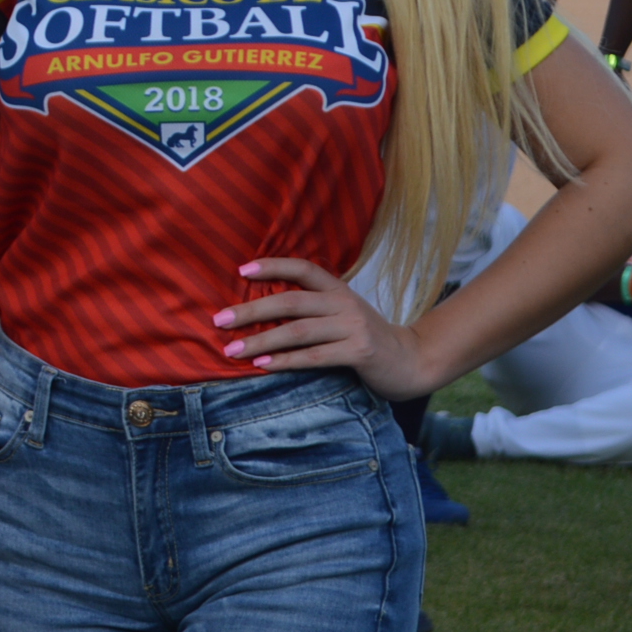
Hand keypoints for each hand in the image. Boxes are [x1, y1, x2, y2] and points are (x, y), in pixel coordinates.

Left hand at [215, 258, 442, 400]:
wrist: (412, 361)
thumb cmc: (366, 338)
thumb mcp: (343, 314)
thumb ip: (314, 307)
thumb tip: (262, 308)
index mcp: (338, 289)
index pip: (302, 269)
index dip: (273, 266)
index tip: (241, 271)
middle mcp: (344, 303)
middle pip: (290, 302)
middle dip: (251, 311)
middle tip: (219, 320)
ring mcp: (353, 327)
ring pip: (298, 331)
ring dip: (261, 341)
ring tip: (233, 350)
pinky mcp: (360, 352)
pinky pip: (314, 356)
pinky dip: (286, 361)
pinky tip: (263, 365)